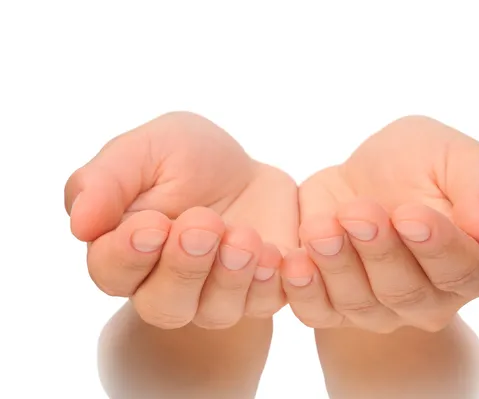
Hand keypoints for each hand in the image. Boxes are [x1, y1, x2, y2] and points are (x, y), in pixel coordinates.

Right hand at [65, 112, 297, 328]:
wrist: (244, 170)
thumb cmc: (185, 158)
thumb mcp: (145, 149)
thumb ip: (107, 180)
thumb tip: (80, 223)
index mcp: (126, 250)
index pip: (113, 271)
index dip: (129, 254)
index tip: (154, 224)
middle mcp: (165, 284)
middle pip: (163, 305)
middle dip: (184, 268)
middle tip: (203, 225)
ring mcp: (214, 295)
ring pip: (214, 311)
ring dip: (229, 277)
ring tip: (243, 236)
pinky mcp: (258, 292)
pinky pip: (263, 304)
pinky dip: (268, 283)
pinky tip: (274, 252)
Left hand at [281, 116, 478, 332]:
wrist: (360, 180)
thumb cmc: (415, 164)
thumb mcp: (455, 155)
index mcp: (472, 263)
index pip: (462, 269)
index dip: (436, 246)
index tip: (409, 215)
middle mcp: (430, 298)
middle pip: (406, 292)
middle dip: (379, 252)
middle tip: (358, 213)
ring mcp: (381, 309)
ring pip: (360, 303)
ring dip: (338, 265)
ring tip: (321, 228)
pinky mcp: (335, 307)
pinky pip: (319, 311)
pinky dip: (304, 291)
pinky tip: (292, 261)